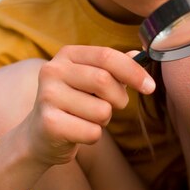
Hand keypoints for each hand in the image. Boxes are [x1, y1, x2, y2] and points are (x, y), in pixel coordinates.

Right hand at [22, 46, 154, 167]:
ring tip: (86, 118)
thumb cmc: (74, 104)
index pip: (107, 55)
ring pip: (101, 110)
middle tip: (113, 107)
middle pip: (104, 81)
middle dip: (119, 99)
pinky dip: (93, 136)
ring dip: (104, 120)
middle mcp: (52, 71)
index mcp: (67, 55)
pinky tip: (77, 132)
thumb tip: (140, 54)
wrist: (39, 135)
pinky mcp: (49, 123)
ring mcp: (47, 96)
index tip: (150, 87)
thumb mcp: (91, 80)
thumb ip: (114, 67)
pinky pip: (92, 132)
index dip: (133, 71)